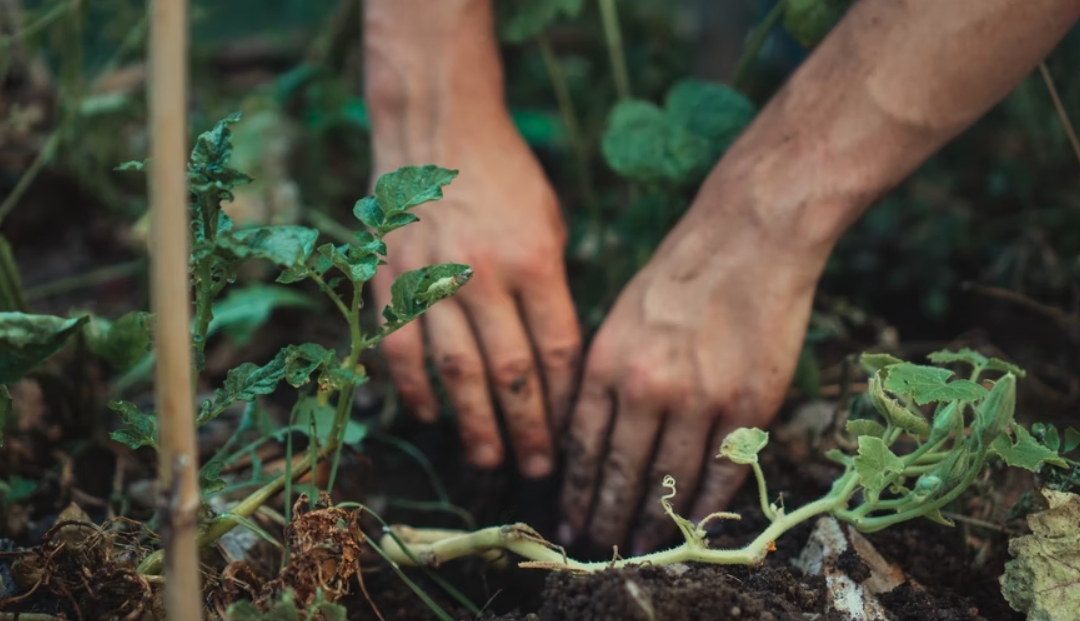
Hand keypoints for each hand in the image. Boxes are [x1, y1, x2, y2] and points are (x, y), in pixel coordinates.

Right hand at [371, 112, 580, 478]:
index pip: (556, 350)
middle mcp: (484, 275)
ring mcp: (432, 279)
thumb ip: (553, 288)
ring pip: (456, 371)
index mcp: (535, 260)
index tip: (572, 435)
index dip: (565, 401)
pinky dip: (415, 388)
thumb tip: (556, 360)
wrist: (436, 129)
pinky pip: (402, 348)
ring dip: (473, 424)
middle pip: (510, 373)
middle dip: (527, 429)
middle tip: (537, 471)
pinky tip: (431, 416)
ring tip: (489, 459)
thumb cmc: (506, 176)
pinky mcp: (392, 279)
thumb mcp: (549, 222)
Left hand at [558, 171, 829, 554]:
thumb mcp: (618, 317)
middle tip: (599, 546)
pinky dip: (707, 507)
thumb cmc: (679, 273)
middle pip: (620, 474)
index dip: (575, 493)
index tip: (569, 521)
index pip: (582, 448)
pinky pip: (723, 473)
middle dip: (606, 517)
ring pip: (670, 482)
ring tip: (642, 546)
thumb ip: (603, 377)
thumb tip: (586, 437)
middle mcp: (646, 387)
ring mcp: (700, 399)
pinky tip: (694, 526)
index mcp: (606, 362)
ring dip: (654, 522)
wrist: (749, 236)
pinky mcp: (749, 404)